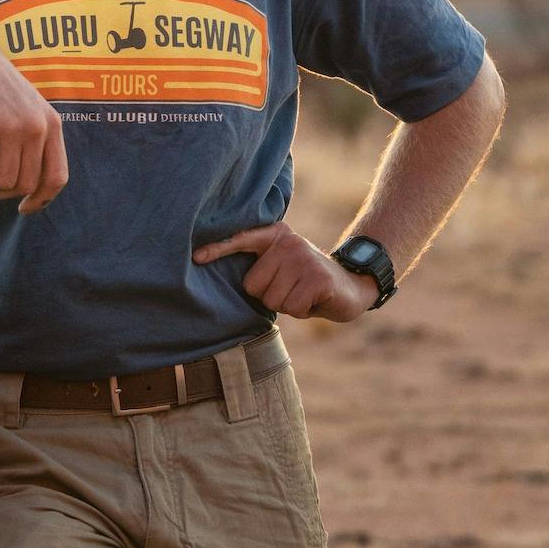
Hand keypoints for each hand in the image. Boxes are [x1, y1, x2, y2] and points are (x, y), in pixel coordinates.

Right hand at [0, 28, 68, 213]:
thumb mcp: (26, 109)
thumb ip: (35, 140)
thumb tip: (29, 188)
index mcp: (52, 124)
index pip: (56, 177)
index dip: (41, 200)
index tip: (23, 209)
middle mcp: (37, 127)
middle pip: (25, 185)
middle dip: (3, 190)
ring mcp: (13, 126)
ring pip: (3, 182)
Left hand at [193, 224, 377, 322]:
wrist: (352, 285)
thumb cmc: (308, 281)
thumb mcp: (284, 267)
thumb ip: (263, 266)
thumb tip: (234, 281)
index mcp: (277, 236)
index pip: (242, 240)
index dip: (219, 249)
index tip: (196, 257)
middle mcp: (288, 243)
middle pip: (253, 286)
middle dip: (271, 296)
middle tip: (293, 289)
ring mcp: (303, 259)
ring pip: (272, 300)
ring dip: (288, 305)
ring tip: (304, 293)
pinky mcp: (317, 278)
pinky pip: (292, 308)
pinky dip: (303, 311)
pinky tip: (315, 300)